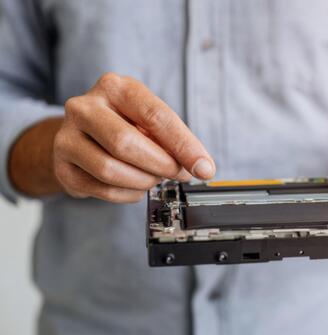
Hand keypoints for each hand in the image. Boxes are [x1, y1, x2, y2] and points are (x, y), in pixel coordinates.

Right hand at [10, 73, 215, 201]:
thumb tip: (201, 166)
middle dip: (161, 165)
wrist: (82, 136)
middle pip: (125, 143)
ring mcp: (66, 137)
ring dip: (143, 181)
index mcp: (114, 87)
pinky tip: (135, 186)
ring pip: (110, 169)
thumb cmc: (125, 124)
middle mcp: (84, 107)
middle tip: (178, 174)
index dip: (184, 145)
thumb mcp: (150, 120)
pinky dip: (128, 194)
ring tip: (155, 178)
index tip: (204, 167)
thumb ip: (174, 139)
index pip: (155, 116)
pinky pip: (102, 189)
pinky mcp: (62, 167)